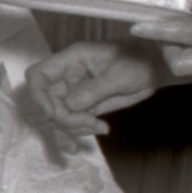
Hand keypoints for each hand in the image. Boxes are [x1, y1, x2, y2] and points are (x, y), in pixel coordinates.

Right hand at [25, 39, 162, 135]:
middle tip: (89, 122)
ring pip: (57, 117)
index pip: (39, 75)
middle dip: (63, 118)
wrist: (153, 67)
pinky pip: (72, 124)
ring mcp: (75, 93)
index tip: (51, 113)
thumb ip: (95, 89)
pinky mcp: (85, 107)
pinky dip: (79, 132)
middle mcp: (68, 76)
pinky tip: (96, 133)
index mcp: (72, 59)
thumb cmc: (139, 61)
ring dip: (71, 129)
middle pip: (47, 102)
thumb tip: (70, 105)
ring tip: (98, 127)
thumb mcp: (120, 74)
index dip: (38, 95)